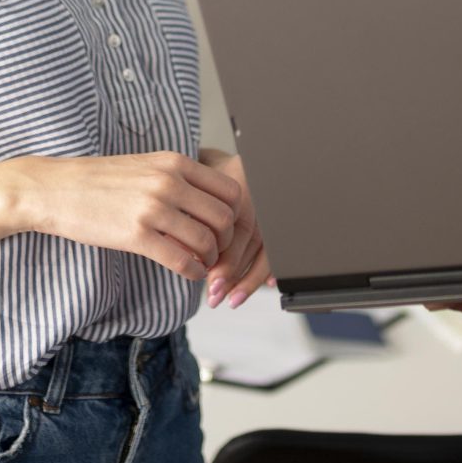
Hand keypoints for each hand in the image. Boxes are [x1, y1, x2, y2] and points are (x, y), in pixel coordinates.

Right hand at [8, 152, 240, 282]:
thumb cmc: (98, 180)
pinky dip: (193, 271)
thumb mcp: (145, 166)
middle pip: (225, 217)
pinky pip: (181, 259)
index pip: (230, 189)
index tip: (227, 229)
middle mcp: (169, 182)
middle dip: (228, 240)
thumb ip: (178, 179)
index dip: (236, 215)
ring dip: (212, 259)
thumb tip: (208, 202)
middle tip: (218, 251)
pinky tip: (189, 273)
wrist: (55, 189)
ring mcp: (153, 208)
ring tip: (204, 264)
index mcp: (175, 162)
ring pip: (207, 240)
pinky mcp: (136, 235)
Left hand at [198, 149, 270, 308]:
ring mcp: (267, 203)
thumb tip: (187, 257)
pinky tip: (268, 285)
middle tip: (216, 295)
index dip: (224, 258)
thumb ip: (187, 219)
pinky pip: (275, 245)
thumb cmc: (191, 180)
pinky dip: (269, 267)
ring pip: (265, 246)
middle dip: (234, 272)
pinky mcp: (272, 214)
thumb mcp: (186, 193)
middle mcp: (256, 192)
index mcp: (235, 182)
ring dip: (249, 278)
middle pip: (251, 239)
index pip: (235, 227)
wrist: (210, 163)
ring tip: (232, 299)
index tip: (209, 280)